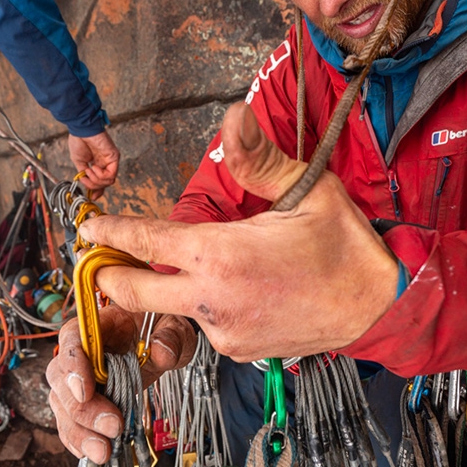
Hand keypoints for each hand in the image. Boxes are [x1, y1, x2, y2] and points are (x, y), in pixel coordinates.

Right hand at [47, 305, 195, 461]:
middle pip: (62, 378)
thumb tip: (161, 353)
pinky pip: (72, 421)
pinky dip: (79, 439)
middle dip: (83, 409)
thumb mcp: (174, 325)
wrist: (162, 337)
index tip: (85, 391)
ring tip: (103, 452)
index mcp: (98, 325)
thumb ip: (169, 337)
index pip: (72, 338)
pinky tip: (92, 454)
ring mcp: (80, 378)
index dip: (73, 365)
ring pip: (63, 405)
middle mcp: (81, 351)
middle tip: (112, 426)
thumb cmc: (162, 325)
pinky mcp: (87, 400)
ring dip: (79, 432)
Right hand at [68, 130, 118, 199]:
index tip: (92, 197)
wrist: (81, 130)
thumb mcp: (79, 164)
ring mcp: (111, 161)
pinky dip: (101, 175)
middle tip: (84, 178)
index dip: (97, 191)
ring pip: (109, 181)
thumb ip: (85, 177)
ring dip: (96, 179)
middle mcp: (106, 164)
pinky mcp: (114, 157)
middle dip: (93, 185)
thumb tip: (89, 189)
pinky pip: (111, 174)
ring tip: (88, 170)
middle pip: (105, 184)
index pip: (102, 182)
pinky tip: (94, 167)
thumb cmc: (79, 142)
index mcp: (98, 165)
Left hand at [76, 102, 398, 360]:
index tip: (89, 229)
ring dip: (168, 289)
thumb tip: (233, 115)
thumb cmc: (343, 245)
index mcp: (220, 255)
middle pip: (131, 293)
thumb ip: (258, 157)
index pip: (145, 242)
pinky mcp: (236, 350)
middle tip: (101, 259)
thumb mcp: (305, 189)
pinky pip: (204, 325)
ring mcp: (222, 331)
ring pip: (170, 309)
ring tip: (197, 269)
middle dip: (110, 276)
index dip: (111, 233)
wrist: (377, 304)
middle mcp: (211, 299)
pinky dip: (204, 307)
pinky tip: (237, 290)